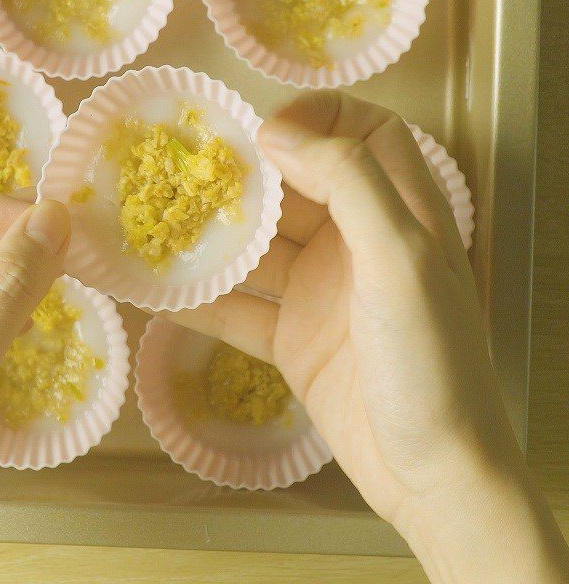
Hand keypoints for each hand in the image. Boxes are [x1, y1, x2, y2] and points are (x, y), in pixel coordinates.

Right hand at [166, 91, 568, 582]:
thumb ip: (348, 182)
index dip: (320, 117)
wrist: (430, 474)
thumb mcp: (400, 257)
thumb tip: (277, 134)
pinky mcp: (294, 338)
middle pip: (298, 186)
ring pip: (259, 247)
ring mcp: (321, 291)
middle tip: (189, 173)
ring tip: (159, 225)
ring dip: (214, 238)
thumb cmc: (431, 359)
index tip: (266, 130)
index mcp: (399, 212)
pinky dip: (204, 301)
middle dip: (247, 176)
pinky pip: (240, 309)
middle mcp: (356, 243)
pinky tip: (160, 294)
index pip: (367, 131)